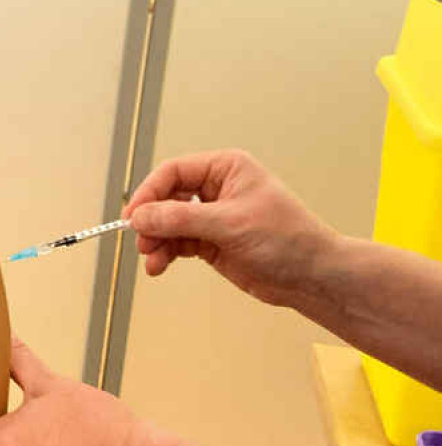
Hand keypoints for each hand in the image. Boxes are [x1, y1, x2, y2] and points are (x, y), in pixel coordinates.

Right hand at [123, 149, 336, 307]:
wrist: (312, 277)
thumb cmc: (288, 239)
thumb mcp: (229, 223)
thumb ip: (180, 219)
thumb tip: (141, 216)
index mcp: (225, 168)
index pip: (173, 172)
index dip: (150, 193)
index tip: (134, 215)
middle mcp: (216, 189)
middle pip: (166, 198)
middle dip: (152, 221)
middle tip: (142, 240)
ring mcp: (212, 217)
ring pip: (168, 224)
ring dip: (156, 241)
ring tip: (152, 259)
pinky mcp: (211, 242)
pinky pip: (177, 243)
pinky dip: (165, 254)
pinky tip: (159, 265)